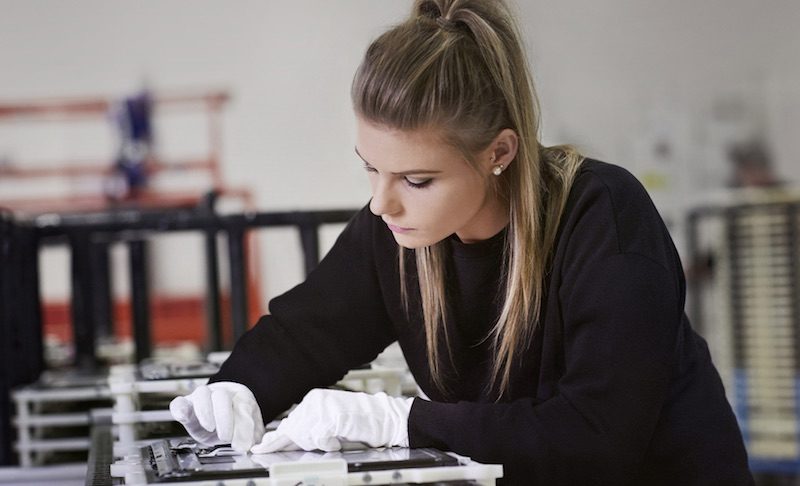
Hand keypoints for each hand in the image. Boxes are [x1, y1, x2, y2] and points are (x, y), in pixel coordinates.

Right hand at [169, 381, 264, 451]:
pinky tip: (183, 416)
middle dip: (224, 418)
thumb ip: (249, 435)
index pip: (243, 405)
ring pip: (202, 395)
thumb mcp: (248, 428)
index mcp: (240, 396)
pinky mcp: (186, 407)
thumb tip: (247, 446)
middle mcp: (220, 393)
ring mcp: (202, 398)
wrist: (222, 415)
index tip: (244, 443)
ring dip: (206, 412)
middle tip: (226, 437)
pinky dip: (180, 408)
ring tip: (210, 428)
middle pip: (221, 396)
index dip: (244, 425)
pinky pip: (179, 403)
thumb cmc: (237, 419)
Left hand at [251, 389, 413, 452]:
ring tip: (334, 439)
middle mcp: (314, 401)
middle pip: (293, 431)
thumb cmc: (359, 422)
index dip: (274, 440)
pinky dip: (329, 444)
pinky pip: (320, 440)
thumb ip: (309, 429)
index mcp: (312, 400)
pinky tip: (338, 440)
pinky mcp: (332, 418)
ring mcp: (323, 408)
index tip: (259, 449)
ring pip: (304, 436)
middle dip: (296, 444)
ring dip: (318, 444)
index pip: (289, 423)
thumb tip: (284, 438)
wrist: (384, 418)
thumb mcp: (329, 423)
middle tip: (294, 449)